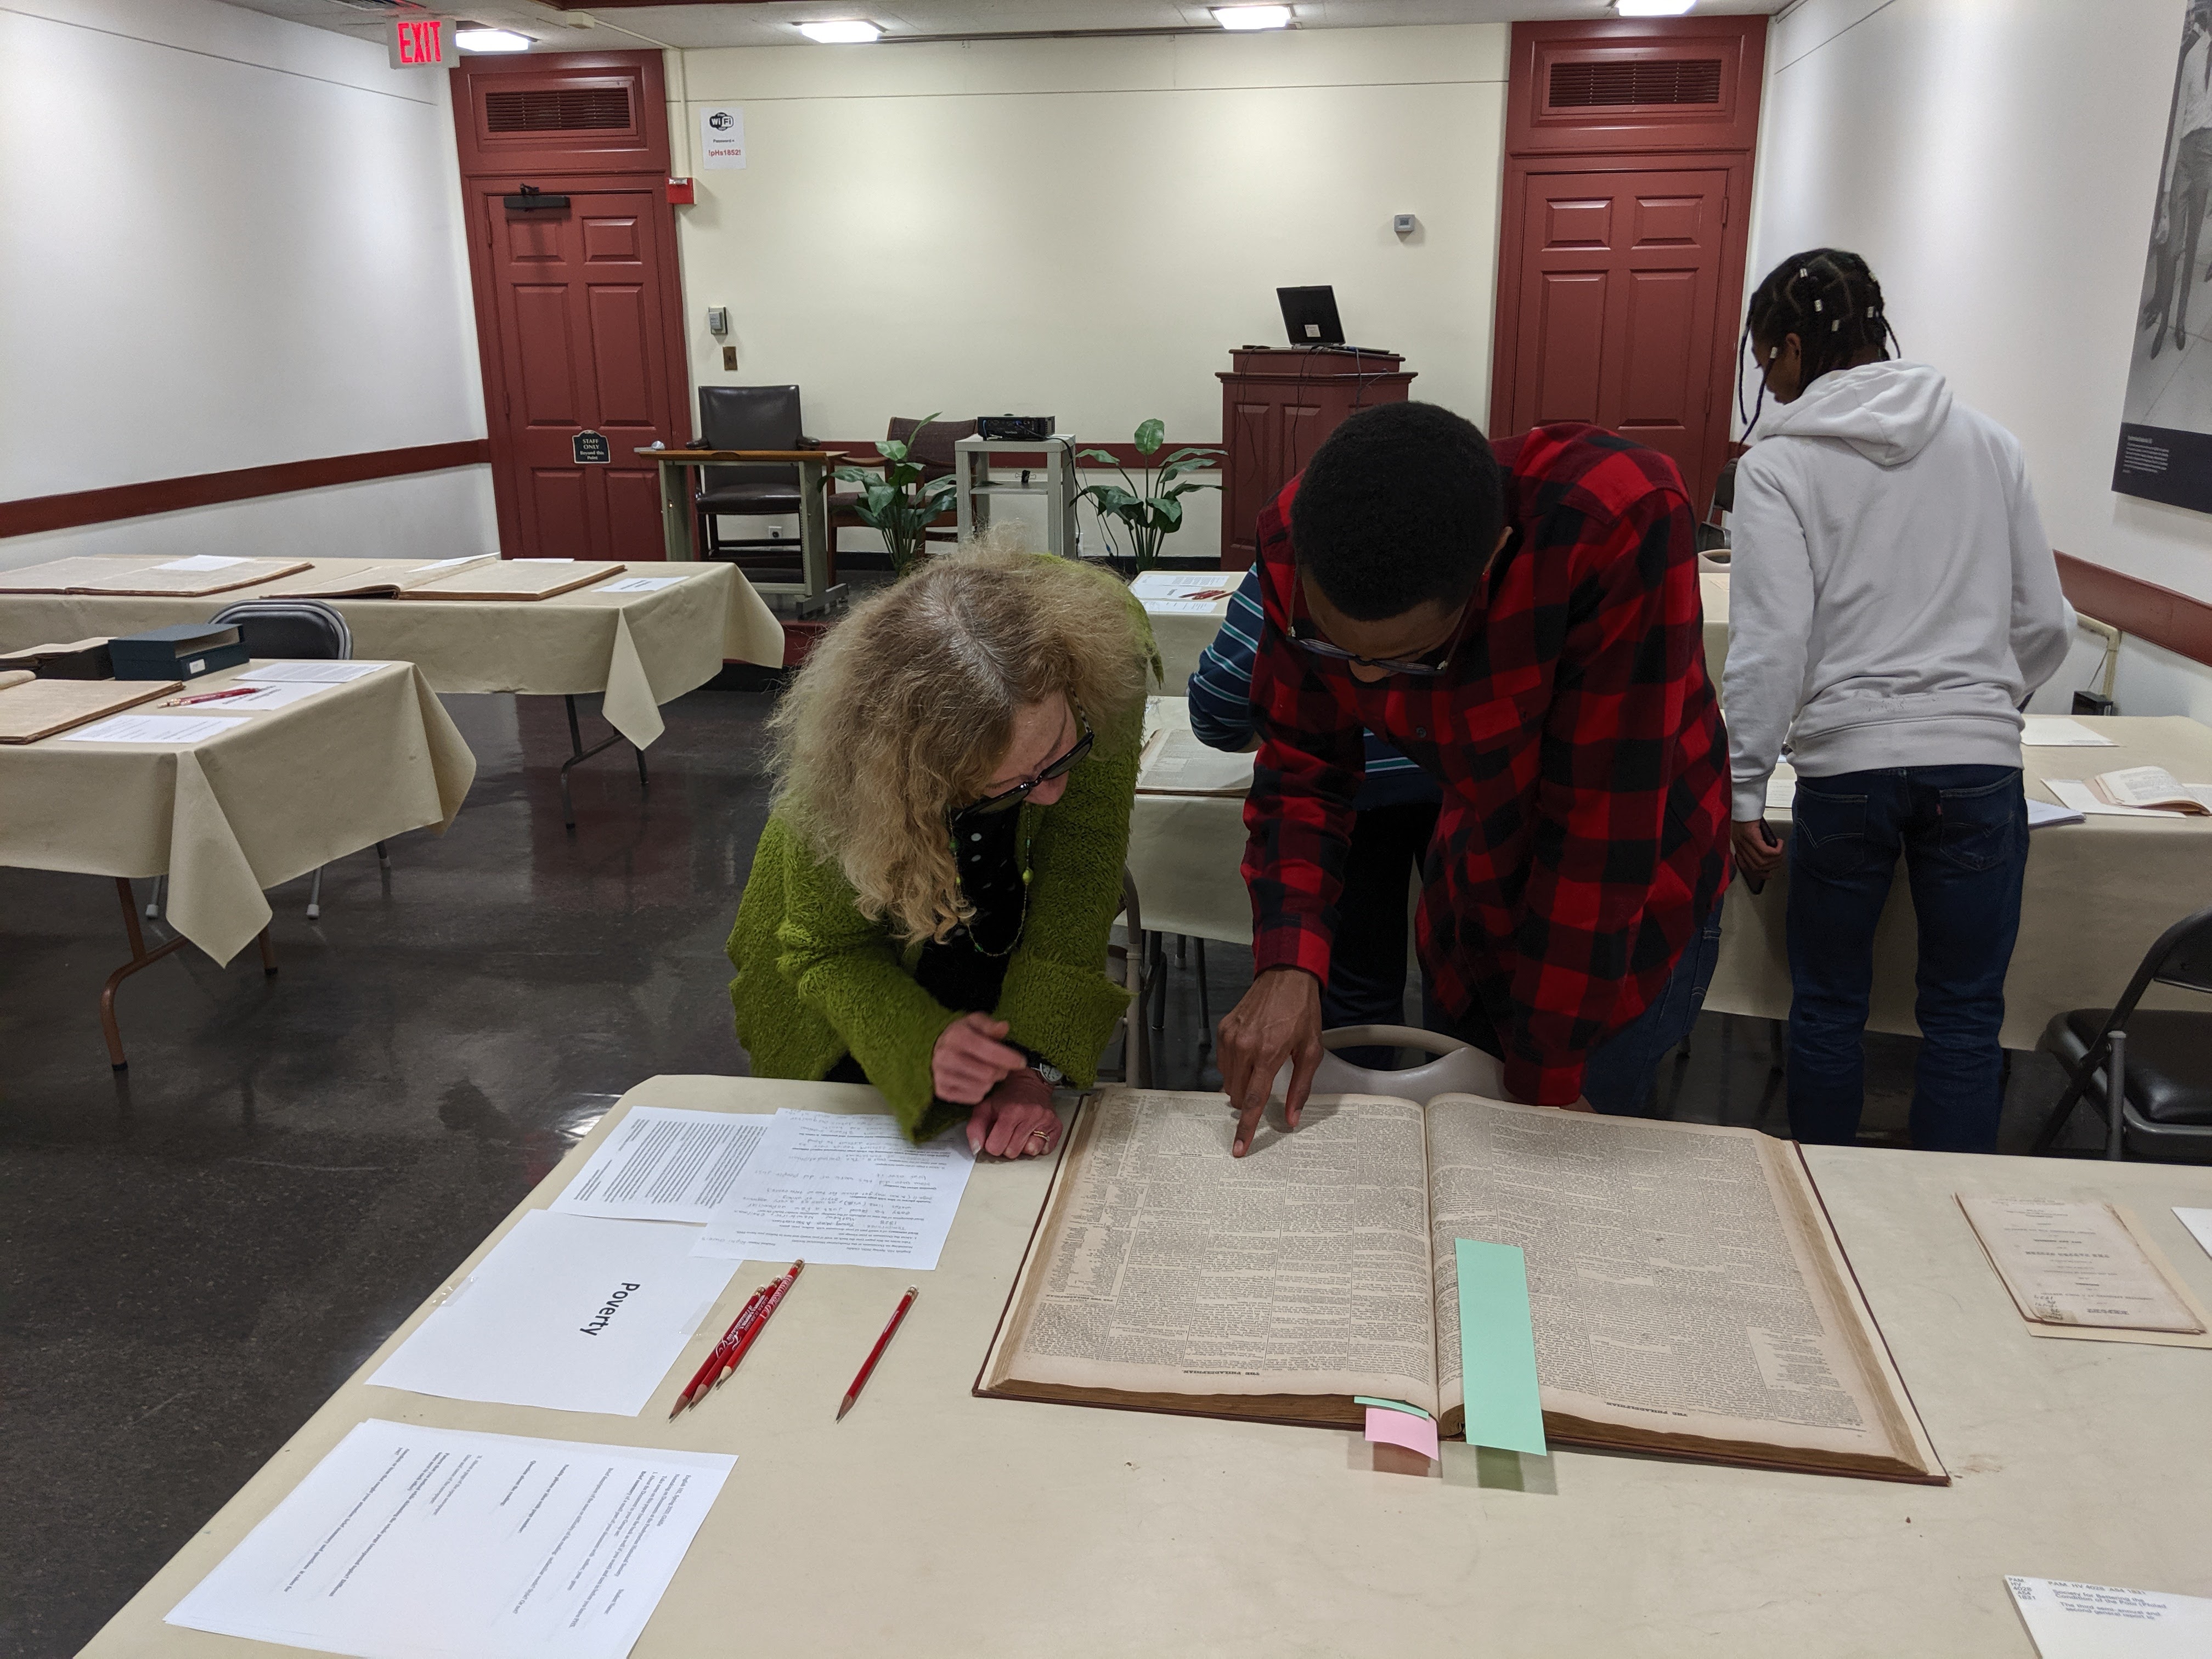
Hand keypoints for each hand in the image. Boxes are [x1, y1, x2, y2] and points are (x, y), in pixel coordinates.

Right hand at [932, 1012, 1025, 1104]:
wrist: (938, 1048)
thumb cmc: (963, 1034)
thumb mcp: (977, 1022)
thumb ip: (991, 1025)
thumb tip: (1003, 1027)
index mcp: (957, 1036)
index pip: (990, 1052)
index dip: (1010, 1058)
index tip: (1021, 1061)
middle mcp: (945, 1056)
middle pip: (989, 1073)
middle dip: (1002, 1070)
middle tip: (1001, 1066)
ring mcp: (942, 1075)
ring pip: (983, 1087)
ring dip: (991, 1081)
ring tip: (987, 1071)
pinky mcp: (942, 1091)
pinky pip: (974, 1097)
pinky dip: (981, 1091)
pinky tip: (976, 1080)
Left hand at [966, 1069, 1061, 1158]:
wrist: (1030, 1084)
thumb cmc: (1007, 1098)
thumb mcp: (985, 1107)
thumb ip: (975, 1127)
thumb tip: (976, 1148)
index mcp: (1011, 1111)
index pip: (995, 1147)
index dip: (992, 1143)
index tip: (995, 1134)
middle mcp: (1030, 1116)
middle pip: (1012, 1152)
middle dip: (1007, 1145)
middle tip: (1008, 1132)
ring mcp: (1045, 1121)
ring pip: (1030, 1152)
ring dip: (1023, 1146)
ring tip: (1021, 1132)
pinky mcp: (1056, 1125)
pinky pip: (1046, 1149)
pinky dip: (1039, 1145)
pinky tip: (1033, 1133)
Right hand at [1216, 967, 1321, 1157]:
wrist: (1286, 977)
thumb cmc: (1301, 1011)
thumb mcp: (1311, 1051)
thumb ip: (1300, 1088)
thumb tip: (1291, 1117)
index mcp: (1268, 1053)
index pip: (1253, 1101)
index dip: (1246, 1128)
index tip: (1239, 1147)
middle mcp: (1244, 1046)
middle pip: (1238, 1094)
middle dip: (1250, 1100)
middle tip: (1266, 1084)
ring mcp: (1230, 1037)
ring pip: (1228, 1081)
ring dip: (1242, 1083)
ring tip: (1261, 1064)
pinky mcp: (1223, 1030)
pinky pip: (1223, 1062)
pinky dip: (1235, 1066)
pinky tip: (1250, 1054)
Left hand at [1731, 816, 1784, 877]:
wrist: (1745, 801)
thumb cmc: (1748, 813)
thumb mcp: (1750, 830)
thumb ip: (1754, 843)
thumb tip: (1767, 853)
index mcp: (1738, 845)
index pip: (1746, 866)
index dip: (1759, 873)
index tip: (1767, 874)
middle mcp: (1739, 845)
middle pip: (1756, 866)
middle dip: (1772, 866)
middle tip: (1779, 858)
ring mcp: (1744, 842)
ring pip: (1762, 861)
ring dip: (1776, 858)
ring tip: (1780, 850)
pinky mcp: (1751, 836)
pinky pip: (1765, 851)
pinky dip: (1776, 850)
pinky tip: (1779, 844)